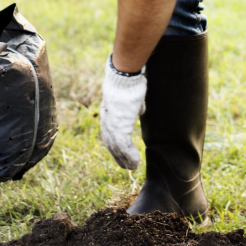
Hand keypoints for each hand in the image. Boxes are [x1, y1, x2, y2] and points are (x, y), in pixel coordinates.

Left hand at [99, 55, 146, 169]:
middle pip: (111, 145)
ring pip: (117, 148)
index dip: (115, 146)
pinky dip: (130, 156)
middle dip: (119, 157)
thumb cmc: (129, 84)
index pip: (110, 135)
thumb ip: (133, 108)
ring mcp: (112, 125)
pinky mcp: (119, 127)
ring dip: (125, 159)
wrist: (123, 78)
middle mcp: (107, 122)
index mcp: (108, 115)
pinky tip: (136, 162)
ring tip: (133, 168)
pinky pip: (124, 147)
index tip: (121, 154)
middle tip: (127, 167)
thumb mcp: (130, 98)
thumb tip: (139, 111)